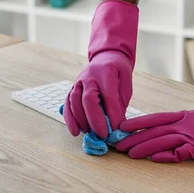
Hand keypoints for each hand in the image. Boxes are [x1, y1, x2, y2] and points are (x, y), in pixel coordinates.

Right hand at [63, 0, 138, 137]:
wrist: (106, 57)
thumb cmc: (118, 72)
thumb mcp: (125, 84)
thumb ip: (120, 102)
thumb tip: (117, 125)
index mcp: (106, 73)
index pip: (108, 96)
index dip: (112, 114)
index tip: (116, 130)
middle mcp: (89, 77)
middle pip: (88, 100)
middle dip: (95, 120)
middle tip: (103, 135)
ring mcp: (78, 82)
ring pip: (75, 102)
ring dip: (81, 121)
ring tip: (90, 134)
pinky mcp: (72, 89)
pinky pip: (67, 104)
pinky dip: (70, 119)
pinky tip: (75, 131)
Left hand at [116, 109, 193, 161]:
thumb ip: (187, 124)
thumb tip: (172, 131)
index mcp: (185, 116)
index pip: (156, 118)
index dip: (137, 123)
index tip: (122, 127)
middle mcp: (186, 124)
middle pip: (154, 131)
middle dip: (134, 138)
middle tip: (118, 144)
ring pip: (163, 141)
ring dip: (145, 147)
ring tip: (130, 154)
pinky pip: (182, 153)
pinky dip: (168, 156)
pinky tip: (156, 159)